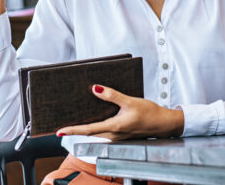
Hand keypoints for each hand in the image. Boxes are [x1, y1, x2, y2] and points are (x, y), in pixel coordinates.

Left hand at [55, 85, 183, 140]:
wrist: (164, 124)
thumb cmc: (150, 113)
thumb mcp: (130, 101)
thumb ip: (112, 95)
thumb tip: (95, 89)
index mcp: (114, 127)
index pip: (88, 130)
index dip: (73, 130)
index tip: (60, 131)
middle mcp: (114, 135)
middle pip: (89, 133)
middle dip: (75, 130)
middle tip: (62, 127)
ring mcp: (117, 136)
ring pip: (97, 133)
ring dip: (85, 129)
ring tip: (74, 122)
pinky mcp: (121, 134)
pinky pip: (104, 131)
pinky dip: (96, 127)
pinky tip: (94, 119)